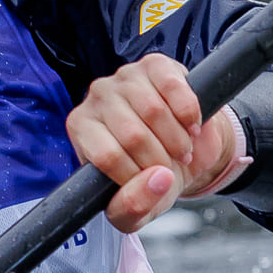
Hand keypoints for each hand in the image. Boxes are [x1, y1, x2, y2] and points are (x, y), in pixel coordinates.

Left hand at [67, 55, 245, 232]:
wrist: (184, 148)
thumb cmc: (150, 175)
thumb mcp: (136, 207)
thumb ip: (134, 207)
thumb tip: (157, 181)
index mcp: (81, 129)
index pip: (107, 157)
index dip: (137, 177)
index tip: (151, 182)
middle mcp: (96, 97)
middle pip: (132, 135)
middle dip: (161, 161)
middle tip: (171, 166)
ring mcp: (125, 77)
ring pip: (155, 112)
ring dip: (178, 140)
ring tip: (181, 149)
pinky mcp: (154, 65)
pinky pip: (174, 88)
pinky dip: (190, 115)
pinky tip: (191, 126)